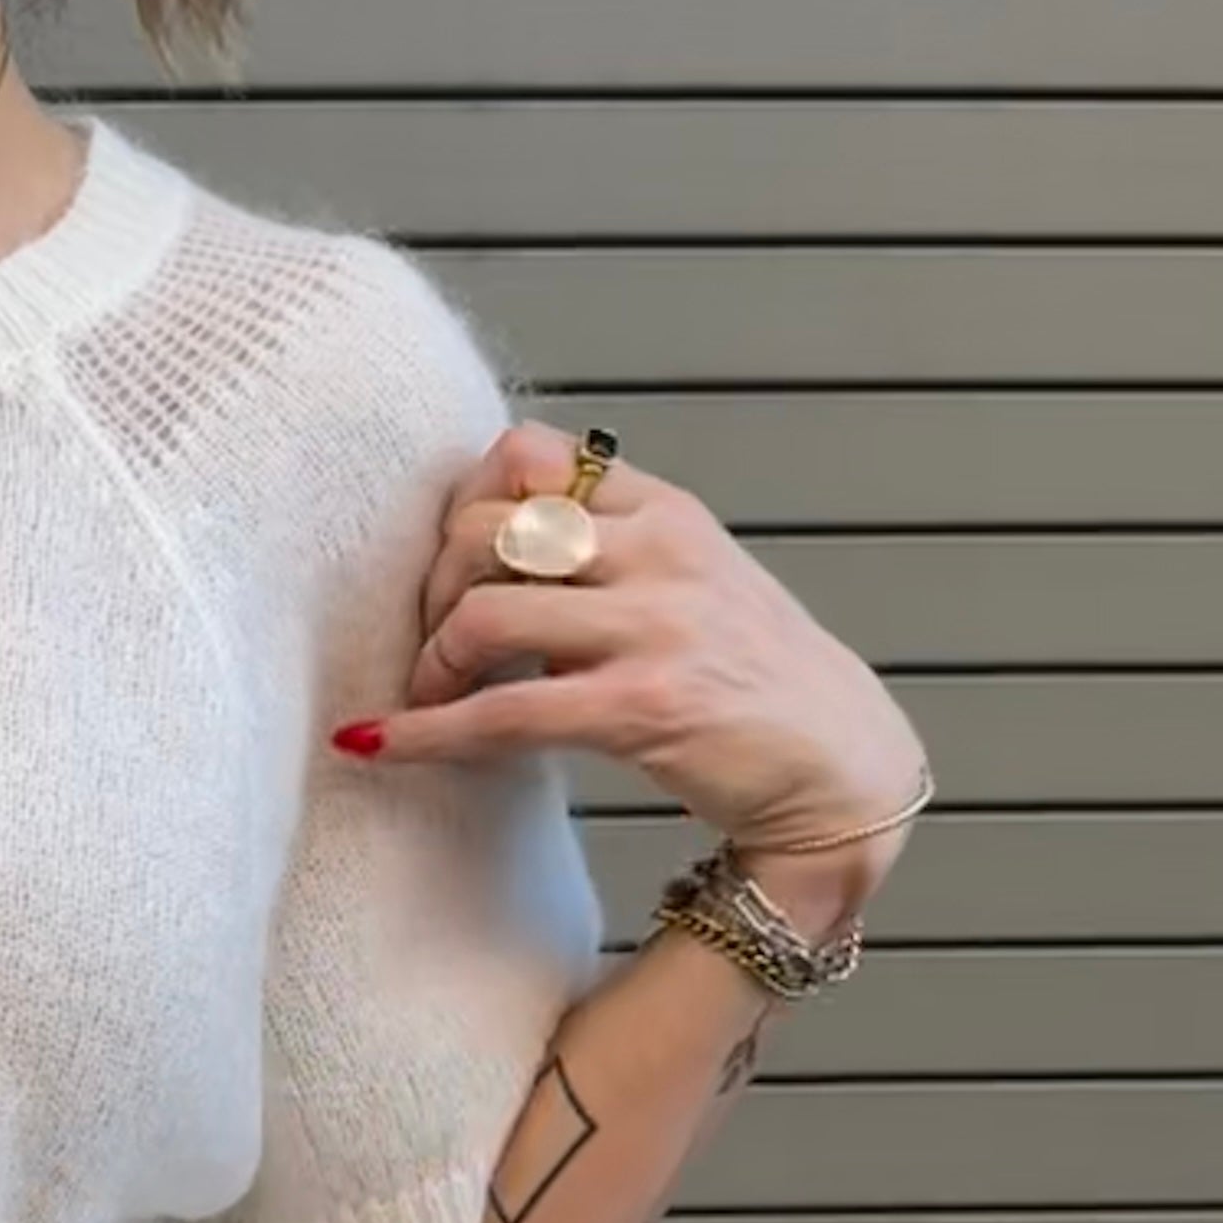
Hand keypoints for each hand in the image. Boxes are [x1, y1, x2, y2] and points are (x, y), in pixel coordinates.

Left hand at [353, 422, 930, 879]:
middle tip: (430, 647)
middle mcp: (660, 554)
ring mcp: (655, 628)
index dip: (465, 504)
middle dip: (434, 591)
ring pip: (483, 614)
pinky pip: (501, 713)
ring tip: (426, 701)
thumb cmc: (757, 682)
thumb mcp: (693, 583)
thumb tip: (495, 551)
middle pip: (488, 530)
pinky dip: (424, 733)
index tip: (452, 566)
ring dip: (430, 665)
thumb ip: (611, 554)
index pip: (529, 454)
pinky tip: (380, 745)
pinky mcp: (644, 707)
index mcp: (666, 512)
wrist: (842, 767)